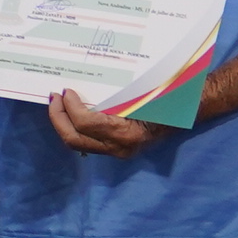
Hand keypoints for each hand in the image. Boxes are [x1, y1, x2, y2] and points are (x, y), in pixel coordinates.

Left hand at [47, 87, 164, 157]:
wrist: (184, 110)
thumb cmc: (164, 95)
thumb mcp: (141, 91)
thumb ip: (113, 94)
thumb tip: (78, 87)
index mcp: (127, 133)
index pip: (86, 124)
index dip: (71, 107)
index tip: (66, 91)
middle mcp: (119, 147)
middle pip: (74, 139)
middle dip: (57, 117)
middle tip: (53, 97)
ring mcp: (117, 151)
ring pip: (78, 142)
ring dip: (63, 122)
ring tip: (58, 102)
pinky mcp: (115, 148)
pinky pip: (87, 140)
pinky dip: (74, 125)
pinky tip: (71, 110)